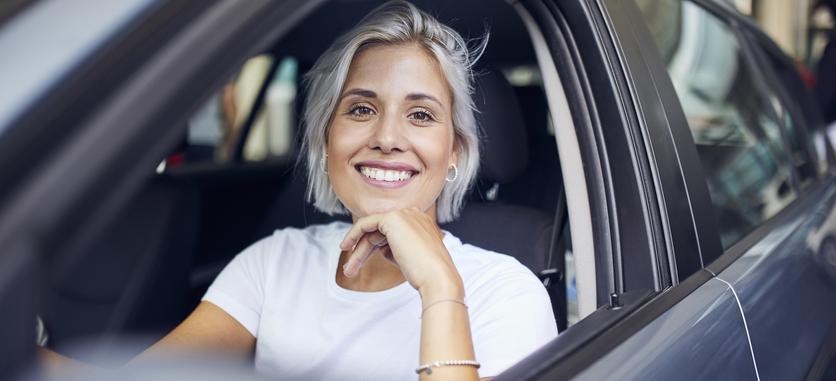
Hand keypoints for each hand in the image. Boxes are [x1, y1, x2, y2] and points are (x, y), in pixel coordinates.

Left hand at [339, 207, 462, 297]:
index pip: (391, 231)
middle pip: (380, 231)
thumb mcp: (409, 258)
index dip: (375, 245)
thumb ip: (395, 249)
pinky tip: (346, 246)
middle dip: (363, 250)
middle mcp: (414, 214)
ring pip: (372, 231)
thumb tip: (379, 248)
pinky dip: (354, 234)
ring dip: (358, 251)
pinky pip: (366, 224)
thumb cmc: (426, 274)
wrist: (437, 278)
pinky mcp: (393, 218)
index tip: (361, 259)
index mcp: (421, 222)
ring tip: (348, 271)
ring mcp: (404, 214)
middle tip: (350, 269)